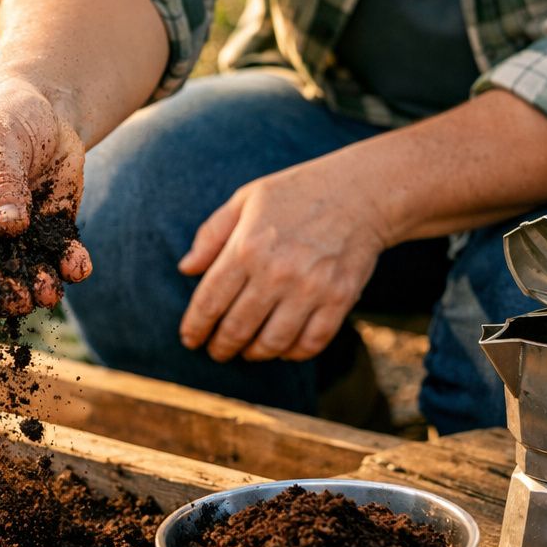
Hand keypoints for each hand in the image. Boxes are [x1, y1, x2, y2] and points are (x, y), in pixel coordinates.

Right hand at [0, 75, 93, 315]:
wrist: (47, 109)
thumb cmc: (7, 113)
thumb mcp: (2, 139)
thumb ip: (2, 183)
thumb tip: (6, 228)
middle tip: (22, 300)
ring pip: (6, 274)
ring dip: (28, 287)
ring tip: (50, 293)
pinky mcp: (35, 238)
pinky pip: (49, 259)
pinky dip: (65, 266)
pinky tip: (78, 267)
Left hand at [177, 154, 393, 362]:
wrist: (361, 192)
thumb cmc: (295, 194)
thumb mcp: (245, 200)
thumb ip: (211, 235)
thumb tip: (185, 269)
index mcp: (246, 247)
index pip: (209, 301)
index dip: (195, 327)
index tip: (190, 339)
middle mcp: (276, 272)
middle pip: (237, 328)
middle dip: (221, 347)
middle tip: (217, 352)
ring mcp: (310, 289)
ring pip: (272, 343)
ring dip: (254, 354)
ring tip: (247, 352)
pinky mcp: (339, 300)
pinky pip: (311, 343)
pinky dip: (293, 353)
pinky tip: (283, 349)